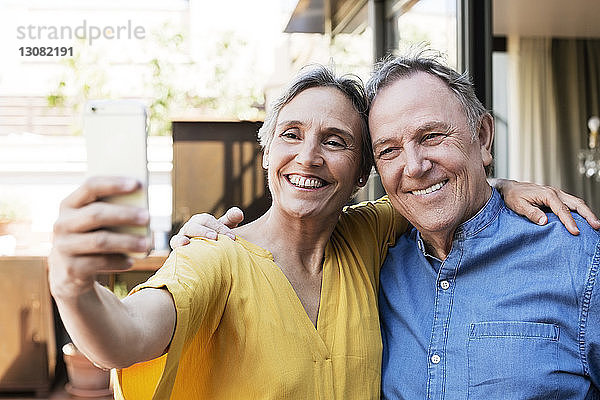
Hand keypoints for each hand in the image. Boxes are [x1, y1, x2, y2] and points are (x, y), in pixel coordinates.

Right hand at [49, 176, 151, 297]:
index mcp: (70, 204)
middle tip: (147, 217)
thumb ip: (113, 211)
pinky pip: (100, 263)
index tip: (137, 184)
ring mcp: (64, 246)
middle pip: (95, 214)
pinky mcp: (71, 267)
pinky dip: (119, 261)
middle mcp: (62, 223)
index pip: (90, 186)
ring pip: (100, 240)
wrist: (69, 271)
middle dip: (124, 214)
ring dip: (126, 241)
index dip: (113, 184)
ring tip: (146, 244)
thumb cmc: (92, 236)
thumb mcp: (97, 222)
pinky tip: (131, 261)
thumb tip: (143, 211)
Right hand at [169, 207, 243, 248]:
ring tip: (188, 242)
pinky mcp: (178, 248)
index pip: (210, 221)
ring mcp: (182, 237)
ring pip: (181, 236)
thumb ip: (231, 219)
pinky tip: (183, 246)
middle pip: (195, 226)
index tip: (232, 238)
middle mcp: (191, 227)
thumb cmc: (218, 237)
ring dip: (184, 239)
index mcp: (202, 220)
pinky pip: (174, 244)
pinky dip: (177, 244)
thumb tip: (239, 214)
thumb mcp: (225, 227)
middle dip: (204, 231)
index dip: (220, 228)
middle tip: (215, 237)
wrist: (207, 252)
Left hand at [494, 178, 599, 234]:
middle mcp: (555, 192)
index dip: (569, 222)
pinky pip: (571, 204)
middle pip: (576, 203)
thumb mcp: (519, 205)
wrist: (510, 188)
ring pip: (576, 202)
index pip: (562, 210)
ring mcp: (557, 194)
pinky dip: (579, 211)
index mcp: (547, 194)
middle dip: (588, 214)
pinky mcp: (556, 197)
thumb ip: (531, 213)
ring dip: (587, 213)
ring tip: (595, 224)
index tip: (575, 232)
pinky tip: (583, 220)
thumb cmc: (513, 196)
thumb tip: (545, 221)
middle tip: (596, 226)